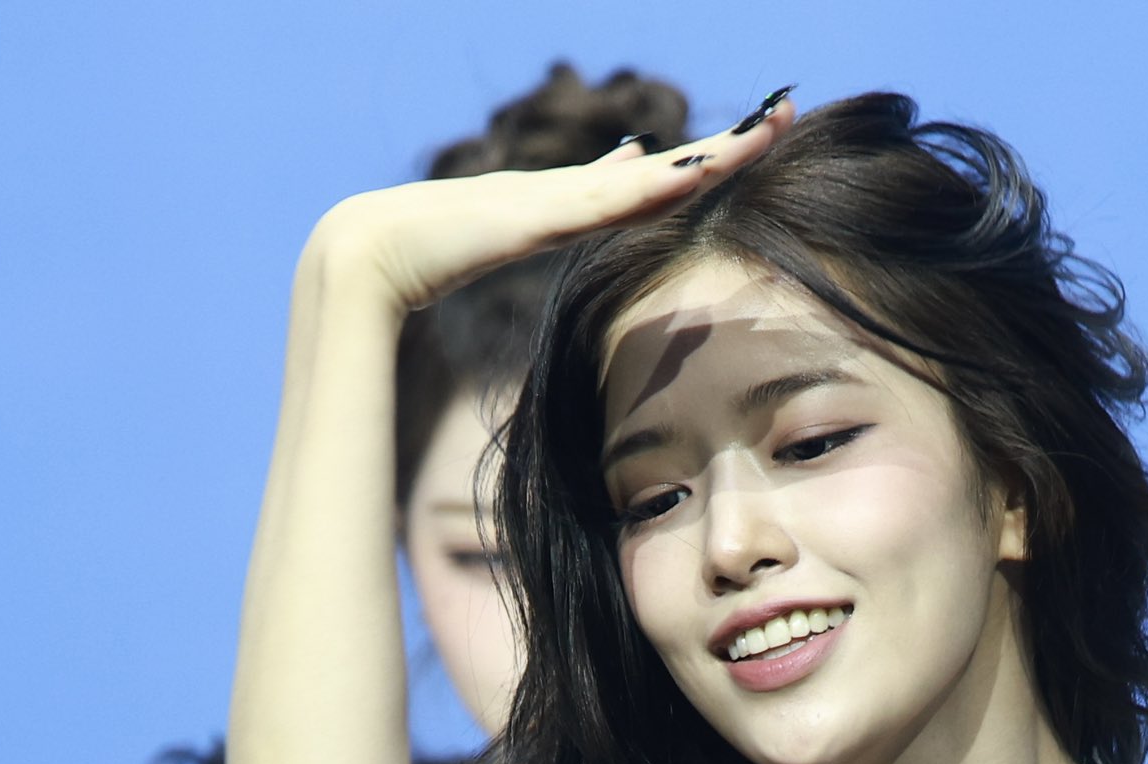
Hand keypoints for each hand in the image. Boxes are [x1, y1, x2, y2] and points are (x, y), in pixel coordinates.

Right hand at [304, 90, 797, 315]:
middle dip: (727, 144)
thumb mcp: (488, 257)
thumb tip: (530, 265)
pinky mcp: (548, 216)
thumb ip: (516, 256)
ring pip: (661, 176)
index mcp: (563, 206)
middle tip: (780, 112)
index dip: (694, 164)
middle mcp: (570, 192)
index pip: (645, 182)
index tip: (735, 146)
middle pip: (667, 167)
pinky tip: (716, 167)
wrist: (367, 255)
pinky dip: (673, 184)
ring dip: (719, 153)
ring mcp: (561, 200)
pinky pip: (626, 200)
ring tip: (771, 123)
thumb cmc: (415, 268)